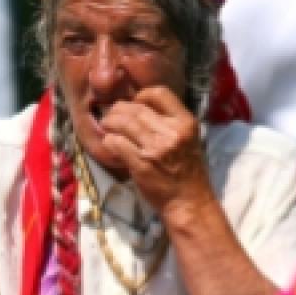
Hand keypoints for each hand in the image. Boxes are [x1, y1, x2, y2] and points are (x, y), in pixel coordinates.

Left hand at [99, 86, 215, 218]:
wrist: (189, 202)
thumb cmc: (188, 172)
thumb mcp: (188, 139)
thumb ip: (169, 123)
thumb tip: (139, 107)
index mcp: (186, 122)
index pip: (159, 93)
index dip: (141, 96)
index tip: (134, 104)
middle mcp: (172, 132)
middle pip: (135, 108)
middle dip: (118, 110)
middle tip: (111, 116)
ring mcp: (155, 148)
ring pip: (122, 123)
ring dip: (109, 123)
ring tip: (106, 127)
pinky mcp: (141, 164)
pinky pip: (116, 143)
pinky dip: (109, 142)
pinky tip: (110, 145)